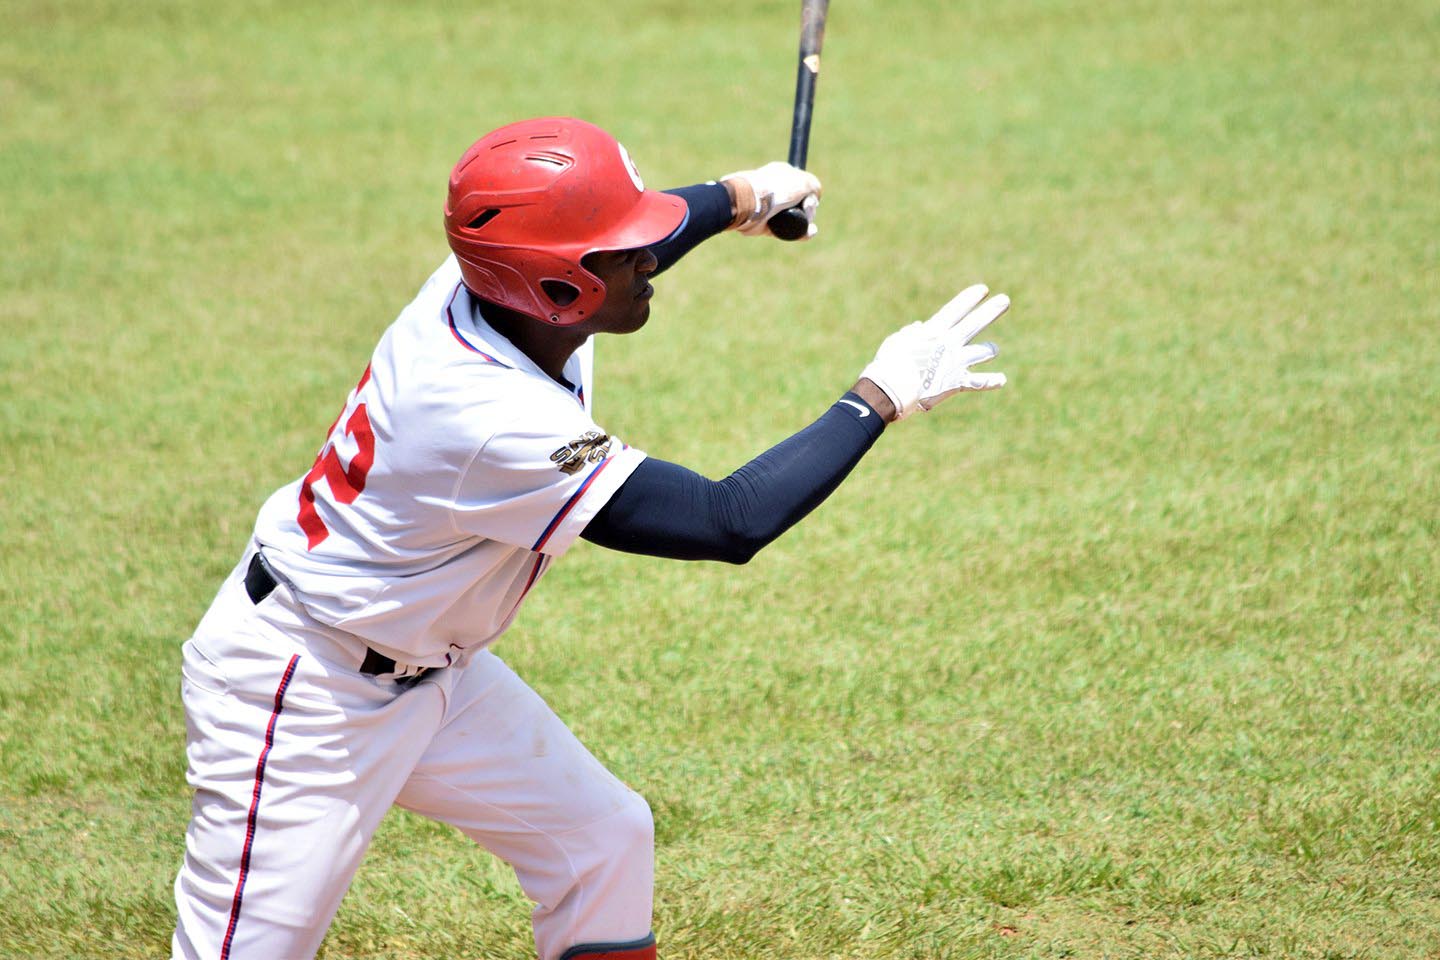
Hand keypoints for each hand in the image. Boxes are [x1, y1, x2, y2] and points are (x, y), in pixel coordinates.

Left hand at [721, 162, 822, 239]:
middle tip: (806, 209)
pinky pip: (788, 231)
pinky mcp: (767, 225)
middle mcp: (777, 191)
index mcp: (783, 175)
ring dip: (805, 223)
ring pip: (796, 218)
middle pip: (802, 203)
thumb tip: (814, 200)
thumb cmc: (775, 189)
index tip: (810, 201)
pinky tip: (807, 233)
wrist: (749, 202)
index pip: (803, 186)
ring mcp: (772, 209)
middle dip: (808, 209)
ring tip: (802, 222)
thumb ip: (814, 186)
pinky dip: (799, 234)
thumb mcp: (802, 181)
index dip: (810, 195)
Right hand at [859, 284, 1008, 420]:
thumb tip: (918, 328)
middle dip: (991, 311)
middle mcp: (949, 344)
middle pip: (975, 323)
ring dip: (989, 349)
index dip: (970, 298)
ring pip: (982, 352)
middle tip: (1005, 300)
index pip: (956, 309)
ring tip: (993, 349)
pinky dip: (991, 381)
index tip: (983, 289)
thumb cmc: (889, 364)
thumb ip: (910, 334)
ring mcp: (956, 363)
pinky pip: (980, 382)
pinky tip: (1002, 380)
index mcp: (933, 331)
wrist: (893, 390)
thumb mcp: (896, 342)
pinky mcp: (958, 382)